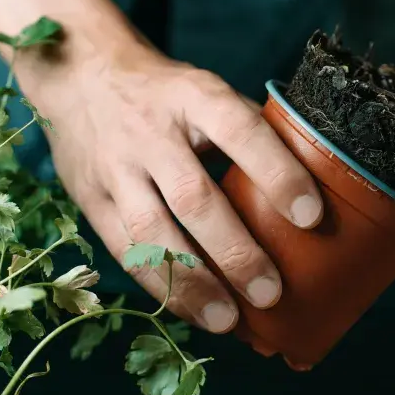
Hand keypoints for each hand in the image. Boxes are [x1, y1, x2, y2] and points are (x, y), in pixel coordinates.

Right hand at [0, 0, 323, 333]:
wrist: (81, 73)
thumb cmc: (167, 93)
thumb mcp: (207, 90)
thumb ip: (249, 131)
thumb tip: (310, 183)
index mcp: (194, 96)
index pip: (241, 131)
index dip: (278, 173)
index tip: (312, 217)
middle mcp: (151, 131)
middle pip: (194, 197)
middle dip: (235, 252)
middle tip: (272, 292)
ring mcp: (115, 166)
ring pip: (152, 233)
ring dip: (192, 283)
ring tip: (228, 320)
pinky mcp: (89, 197)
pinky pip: (123, 249)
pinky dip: (159, 285)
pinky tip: (190, 311)